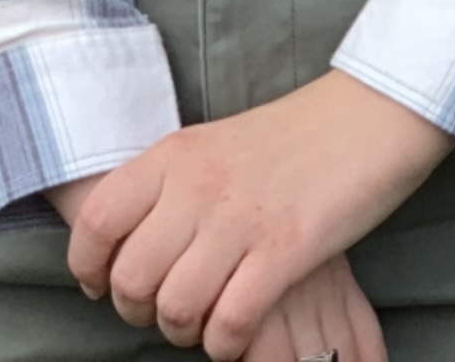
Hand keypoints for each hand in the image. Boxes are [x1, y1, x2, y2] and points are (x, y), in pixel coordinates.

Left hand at [65, 71, 452, 352]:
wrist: (366, 116)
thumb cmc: (289, 138)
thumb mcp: (212, 145)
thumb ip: (169, 186)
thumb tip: (126, 243)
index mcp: (173, 155)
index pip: (97, 220)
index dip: (88, 266)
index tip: (102, 287)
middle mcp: (198, 186)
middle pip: (132, 276)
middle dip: (138, 311)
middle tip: (160, 312)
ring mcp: (241, 219)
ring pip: (177, 306)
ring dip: (183, 331)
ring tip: (200, 325)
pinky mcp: (286, 250)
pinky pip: (231, 321)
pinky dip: (225, 341)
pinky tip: (234, 334)